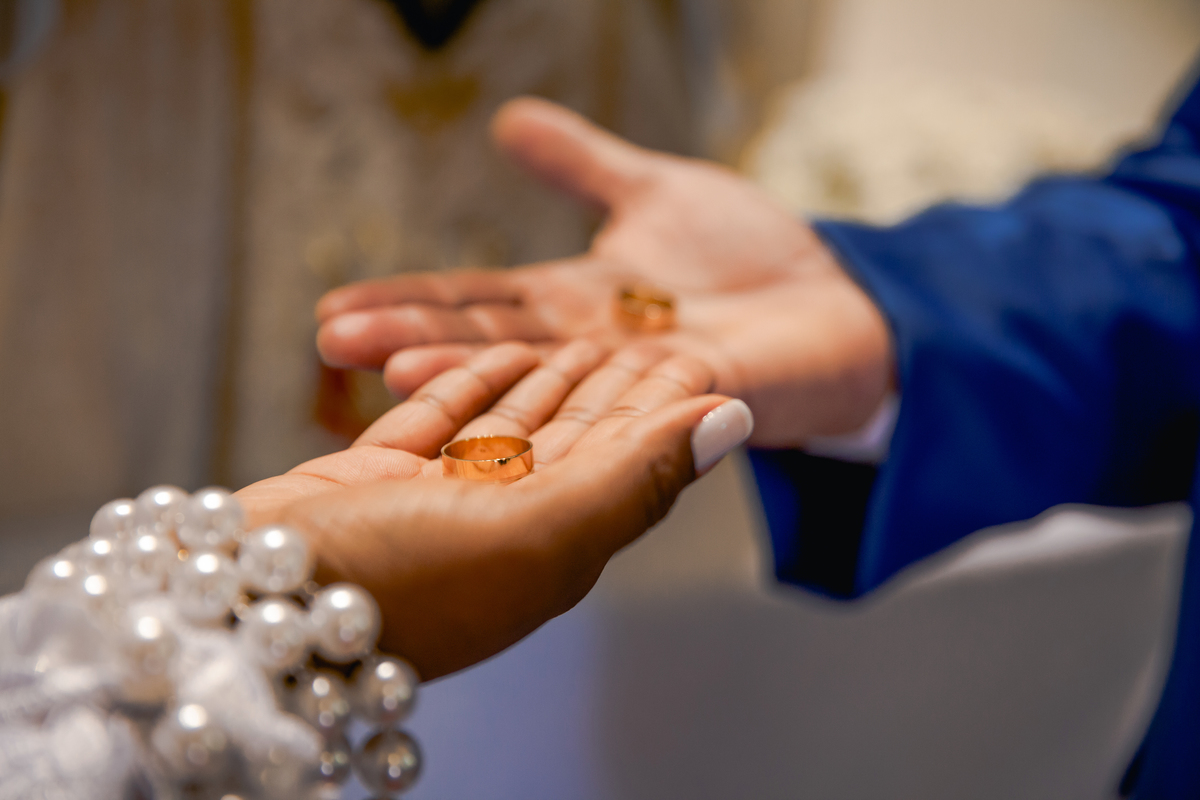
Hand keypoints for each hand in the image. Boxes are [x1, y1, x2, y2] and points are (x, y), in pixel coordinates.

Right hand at [235, 341, 747, 678]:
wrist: (250, 611)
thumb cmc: (403, 584)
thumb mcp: (539, 531)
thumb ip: (638, 473)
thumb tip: (736, 420)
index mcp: (555, 545)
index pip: (630, 462)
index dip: (665, 406)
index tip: (698, 351)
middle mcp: (503, 528)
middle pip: (575, 442)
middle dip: (613, 386)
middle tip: (649, 325)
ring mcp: (439, 504)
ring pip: (510, 427)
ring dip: (547, 379)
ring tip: (583, 331)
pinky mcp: (380, 479)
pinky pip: (442, 420)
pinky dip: (471, 382)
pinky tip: (497, 350)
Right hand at [314, 97, 892, 447]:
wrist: (840, 299)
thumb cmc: (749, 254)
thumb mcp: (653, 191)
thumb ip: (581, 165)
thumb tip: (507, 120)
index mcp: (574, 306)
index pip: (478, 303)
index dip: (409, 304)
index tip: (334, 307)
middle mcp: (596, 353)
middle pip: (494, 346)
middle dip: (414, 343)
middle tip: (331, 341)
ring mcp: (644, 381)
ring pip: (548, 382)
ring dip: (473, 379)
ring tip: (394, 374)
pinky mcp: (701, 397)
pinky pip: (637, 399)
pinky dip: (584, 398)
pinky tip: (533, 399)